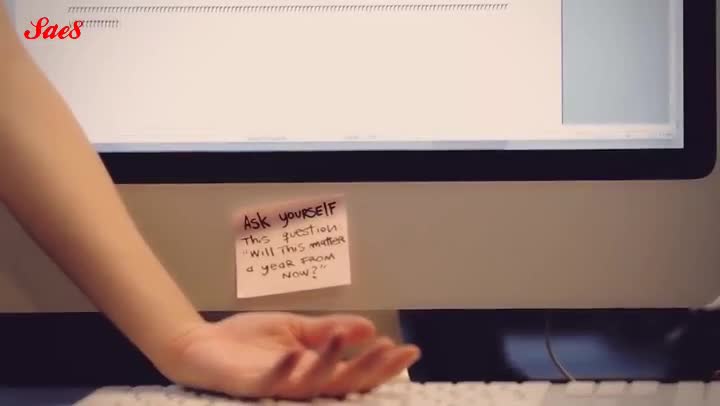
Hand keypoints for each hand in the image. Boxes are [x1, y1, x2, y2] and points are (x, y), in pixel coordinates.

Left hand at [157, 312, 420, 399]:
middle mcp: (301, 384)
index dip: (383, 365)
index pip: (355, 372)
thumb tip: (369, 327)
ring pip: (312, 384)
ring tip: (343, 336)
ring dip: (330, 363)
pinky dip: (284, 370)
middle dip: (369, 370)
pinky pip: (271, 381)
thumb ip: (327, 330)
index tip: (411, 350)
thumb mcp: (295, 329)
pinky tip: (297, 354)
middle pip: (343, 383)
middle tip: (392, 351)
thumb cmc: (247, 342)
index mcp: (314, 370)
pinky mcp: (251, 385)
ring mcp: (277, 386)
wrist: (201, 346)